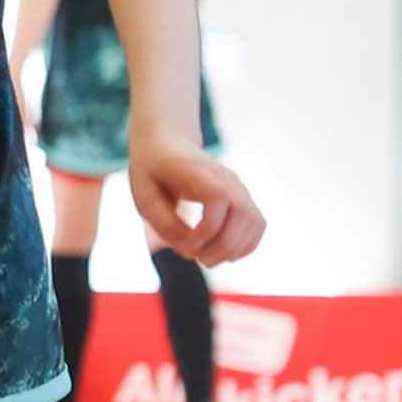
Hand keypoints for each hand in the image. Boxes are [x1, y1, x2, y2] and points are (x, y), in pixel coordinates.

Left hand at [129, 141, 263, 265]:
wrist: (166, 142)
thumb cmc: (152, 171)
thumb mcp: (144, 197)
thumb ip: (165, 224)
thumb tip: (192, 251)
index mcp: (195, 171)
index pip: (218, 197)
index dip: (208, 228)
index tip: (189, 246)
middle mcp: (224, 176)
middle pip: (243, 212)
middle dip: (224, 245)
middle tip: (200, 260)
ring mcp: (237, 186)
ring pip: (255, 220)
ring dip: (237, 248)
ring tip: (209, 259)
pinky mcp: (242, 197)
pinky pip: (257, 224)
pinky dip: (245, 244)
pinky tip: (223, 253)